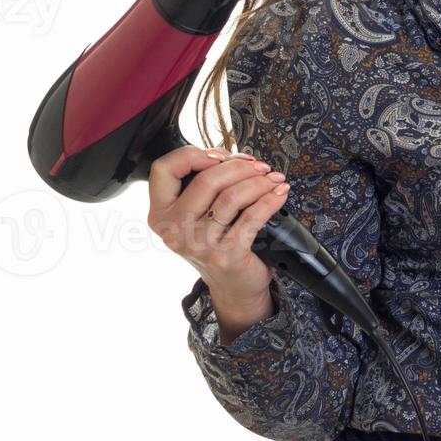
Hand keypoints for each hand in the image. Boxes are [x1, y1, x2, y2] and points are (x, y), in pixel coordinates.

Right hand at [146, 145, 290, 305]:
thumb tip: (233, 158)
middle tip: (259, 166)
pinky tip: (280, 192)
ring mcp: (198, 244)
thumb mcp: (197, 216)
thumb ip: (203, 186)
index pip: (163, 169)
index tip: (219, 156)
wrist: (234, 287)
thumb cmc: (217, 244)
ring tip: (273, 177)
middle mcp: (174, 230)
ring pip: (231, 196)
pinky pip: (253, 216)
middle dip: (239, 166)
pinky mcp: (225, 255)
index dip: (193, 154)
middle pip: (206, 180)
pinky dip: (271, 199)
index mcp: (161, 214)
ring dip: (259, 181)